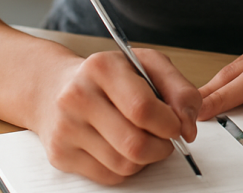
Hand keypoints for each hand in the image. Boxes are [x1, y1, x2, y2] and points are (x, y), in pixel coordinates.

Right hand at [30, 49, 201, 184]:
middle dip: (162, 147)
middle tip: (166, 139)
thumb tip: (188, 125)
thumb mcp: (147, 65)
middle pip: (135, 144)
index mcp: (101, 68)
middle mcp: (77, 96)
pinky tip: (122, 148)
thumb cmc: (108, 77)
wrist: (54, 87)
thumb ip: (179, 89)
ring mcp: (65, 128)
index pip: (143, 109)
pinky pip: (109, 176)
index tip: (178, 125)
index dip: (170, 123)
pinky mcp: (60, 154)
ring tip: (144, 139)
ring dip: (146, 159)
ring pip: (125, 164)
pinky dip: (126, 168)